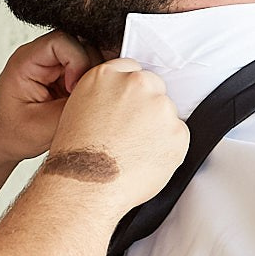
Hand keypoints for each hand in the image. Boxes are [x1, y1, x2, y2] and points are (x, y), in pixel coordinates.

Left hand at [0, 31, 100, 163]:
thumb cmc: (9, 133)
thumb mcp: (43, 127)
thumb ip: (75, 108)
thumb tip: (103, 96)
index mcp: (27, 60)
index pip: (63, 41)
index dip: (78, 60)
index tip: (75, 89)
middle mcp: (40, 56)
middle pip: (81, 44)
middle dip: (91, 71)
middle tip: (87, 97)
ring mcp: (53, 65)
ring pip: (89, 58)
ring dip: (93, 80)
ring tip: (85, 101)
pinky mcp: (63, 76)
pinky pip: (87, 72)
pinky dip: (92, 87)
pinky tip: (86, 102)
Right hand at [44, 58, 187, 212]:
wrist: (85, 185)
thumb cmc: (76, 156)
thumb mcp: (78, 109)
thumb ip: (105, 94)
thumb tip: (121, 99)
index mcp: (108, 76)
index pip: (131, 71)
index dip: (129, 93)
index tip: (127, 108)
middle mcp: (136, 85)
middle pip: (153, 87)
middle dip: (146, 108)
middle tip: (131, 133)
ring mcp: (160, 107)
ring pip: (166, 113)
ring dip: (157, 129)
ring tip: (133, 151)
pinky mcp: (177, 132)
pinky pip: (178, 137)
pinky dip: (167, 149)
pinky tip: (145, 160)